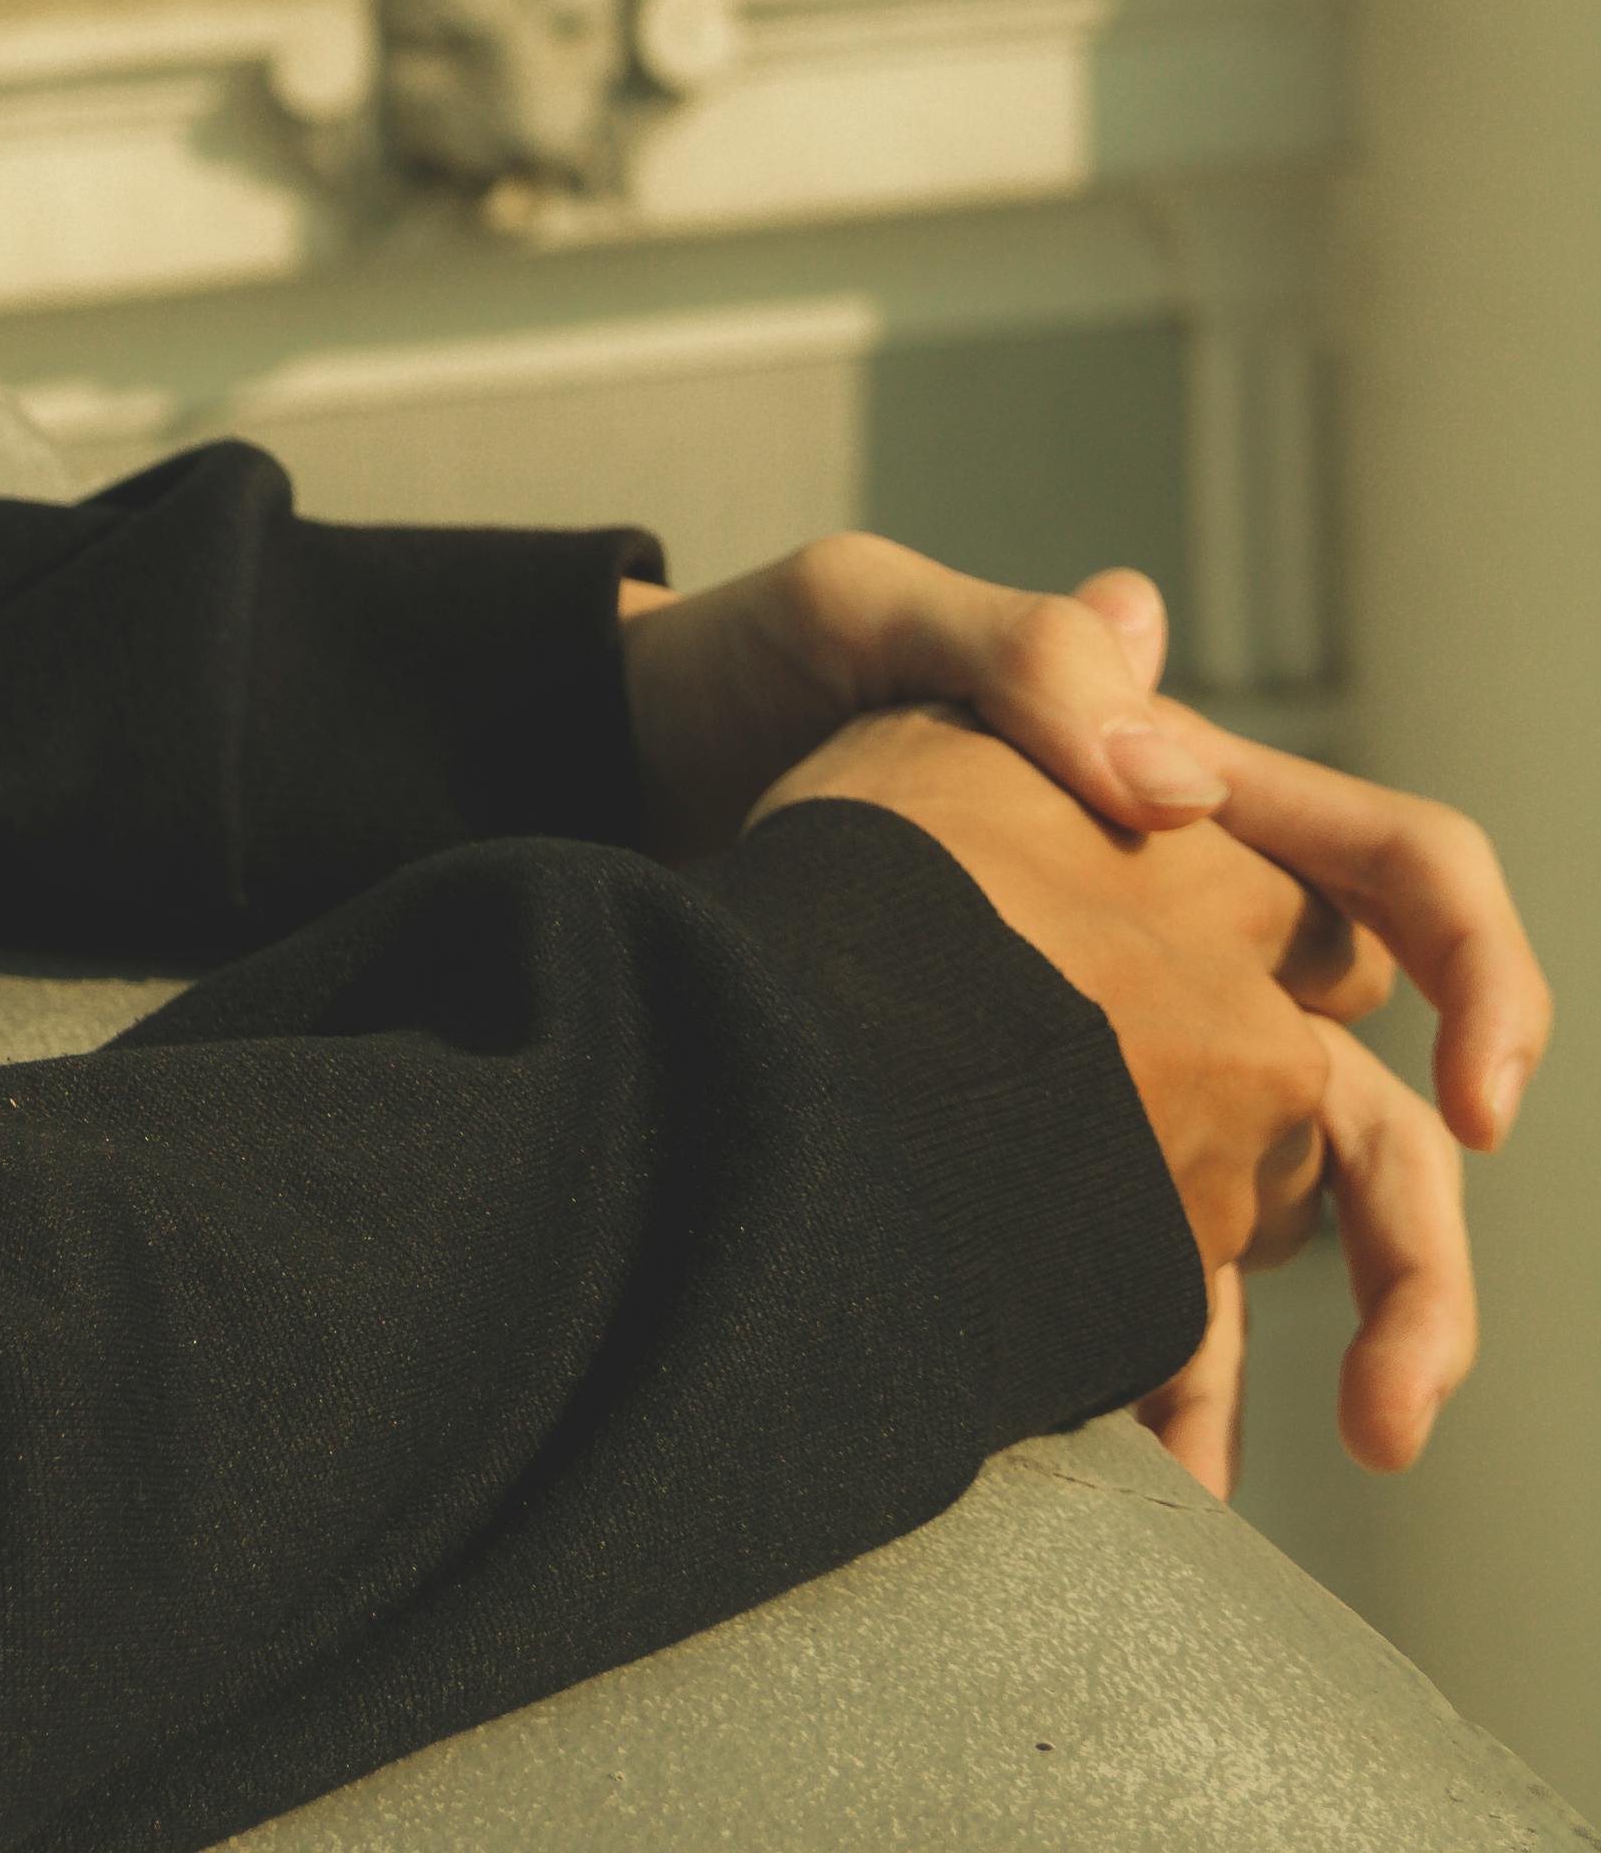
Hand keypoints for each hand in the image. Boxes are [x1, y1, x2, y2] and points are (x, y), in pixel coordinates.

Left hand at [627, 540, 1550, 1495]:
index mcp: (1185, 798)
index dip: (1483, 977)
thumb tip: (1171, 769)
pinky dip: (1120, 1370)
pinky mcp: (1012, 1137)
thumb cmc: (745, 668)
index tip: (1479, 1106)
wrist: (604, 778)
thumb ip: (1024, 658)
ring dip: (1254, 1357)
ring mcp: (1107, 1052)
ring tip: (1197, 1469)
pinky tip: (1099, 1455)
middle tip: (1391, 1408)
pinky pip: (1115, 1273)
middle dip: (1419, 1267)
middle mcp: (1182, 933)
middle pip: (1369, 1108)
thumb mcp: (869, 616)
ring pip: (1260, 1224)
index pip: (1401, 875)